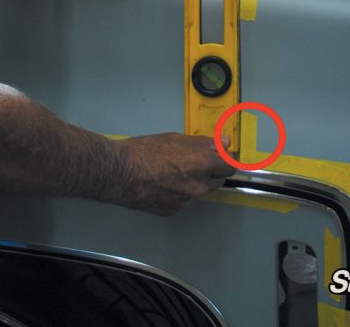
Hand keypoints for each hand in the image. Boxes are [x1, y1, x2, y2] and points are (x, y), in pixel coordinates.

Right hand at [111, 133, 231, 214]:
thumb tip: (221, 143)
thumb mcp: (175, 138)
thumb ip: (202, 143)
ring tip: (172, 171)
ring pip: (199, 191)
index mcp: (201, 162)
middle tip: (196, 161)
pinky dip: (178, 193)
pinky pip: (184, 201)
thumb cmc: (143, 151)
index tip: (223, 157)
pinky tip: (163, 183)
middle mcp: (198, 185)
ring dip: (194, 182)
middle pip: (218, 180)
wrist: (119, 172)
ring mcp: (186, 200)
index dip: (226, 160)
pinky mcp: (174, 210)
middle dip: (211, 171)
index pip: (230, 166)